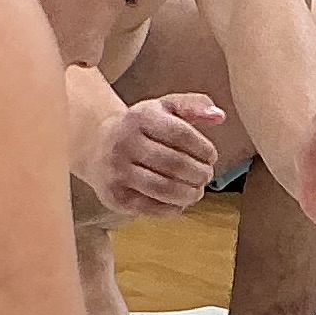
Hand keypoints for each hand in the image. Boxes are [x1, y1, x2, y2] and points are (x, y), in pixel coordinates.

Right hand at [85, 93, 223, 219]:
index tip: (211, 156)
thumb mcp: (163, 108)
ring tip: (197, 190)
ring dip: (190, 193)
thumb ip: (193, 106)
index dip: (203, 149)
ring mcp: (117, 171)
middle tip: (206, 176)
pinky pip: (152, 208)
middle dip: (199, 173)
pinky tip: (180, 201)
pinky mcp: (114, 196)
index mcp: (140, 117)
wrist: (96, 145)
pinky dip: (173, 207)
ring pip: (164, 188)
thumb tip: (219, 116)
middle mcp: (124, 143)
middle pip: (175, 164)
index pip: (181, 134)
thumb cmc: (140, 128)